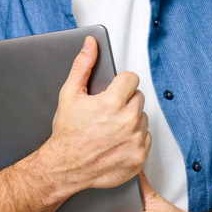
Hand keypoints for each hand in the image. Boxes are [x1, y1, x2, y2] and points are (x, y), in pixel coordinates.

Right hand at [48, 35, 151, 192]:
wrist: (65, 167)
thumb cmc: (67, 134)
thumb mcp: (69, 95)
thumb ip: (82, 66)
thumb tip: (91, 44)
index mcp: (112, 103)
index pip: (132, 79)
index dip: (121, 83)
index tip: (114, 91)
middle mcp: (127, 121)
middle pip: (138, 98)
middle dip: (125, 102)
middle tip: (107, 113)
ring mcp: (134, 141)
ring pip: (142, 119)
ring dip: (130, 121)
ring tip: (111, 129)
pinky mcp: (139, 157)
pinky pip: (146, 139)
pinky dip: (134, 140)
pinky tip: (117, 142)